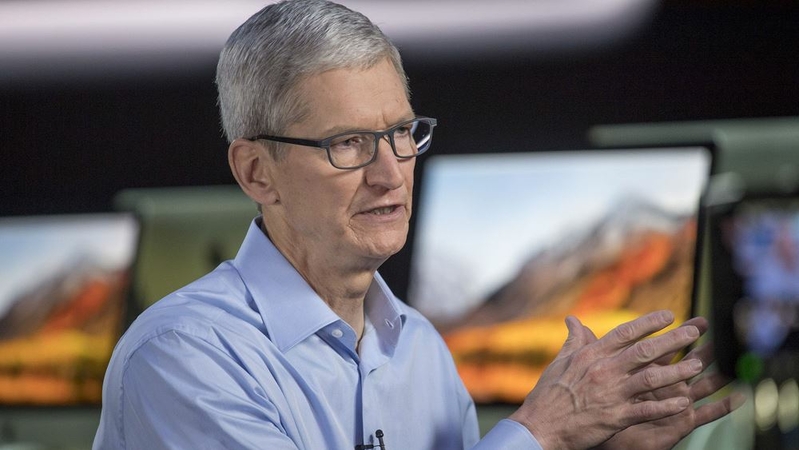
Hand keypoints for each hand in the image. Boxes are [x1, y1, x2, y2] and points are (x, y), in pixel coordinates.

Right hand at [509, 311, 705, 449]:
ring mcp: (611, 394)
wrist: (540, 426)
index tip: (669, 315)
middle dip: (673, 340)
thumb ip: (573, 340)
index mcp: (591, 355)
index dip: (649, 323)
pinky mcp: (616, 417)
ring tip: (698, 365)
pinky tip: (685, 402)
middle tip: (694, 332)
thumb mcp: (559, 362)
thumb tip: (572, 319)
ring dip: (677, 371)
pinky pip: (647, 410)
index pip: (625, 333)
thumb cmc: (548, 394)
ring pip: (651, 378)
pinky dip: (666, 406)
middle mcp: (604, 370)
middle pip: (645, 351)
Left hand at [595, 317, 742, 449]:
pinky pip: (703, 415)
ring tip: (735, 359)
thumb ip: (587, 348)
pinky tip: (738, 398)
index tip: (678, 314)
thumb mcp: (586, 374)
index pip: (656, 349)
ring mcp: (670, 405)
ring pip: (699, 385)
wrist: (593, 439)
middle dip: (695, 344)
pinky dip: (721, 407)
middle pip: (681, 361)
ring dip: (716, 373)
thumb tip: (573, 321)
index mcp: (639, 375)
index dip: (665, 332)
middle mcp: (658, 388)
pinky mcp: (677, 424)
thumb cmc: (591, 410)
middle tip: (711, 326)